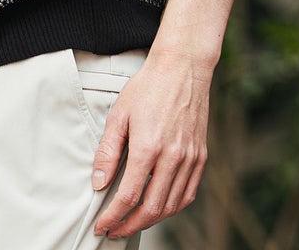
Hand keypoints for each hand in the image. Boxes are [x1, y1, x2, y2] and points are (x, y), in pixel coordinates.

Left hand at [92, 48, 211, 238]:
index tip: (101, 225)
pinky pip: (188, 194)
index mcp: (149, 147)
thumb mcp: (119, 115)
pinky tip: (159, 208)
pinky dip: (172, 208)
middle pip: (152, 209)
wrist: (182, 68)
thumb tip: (98, 182)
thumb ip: (108, 152)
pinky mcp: (200, 157)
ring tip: (132, 222)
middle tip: (114, 231)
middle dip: (130, 226)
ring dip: (151, 221)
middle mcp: (172, 158)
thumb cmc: (148, 87)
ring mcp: (190, 159)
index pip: (128, 196)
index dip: (113, 217)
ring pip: (172, 206)